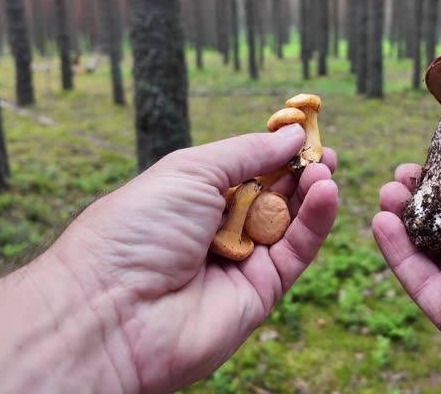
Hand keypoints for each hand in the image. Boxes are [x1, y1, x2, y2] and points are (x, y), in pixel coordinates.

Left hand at [31, 124, 337, 392]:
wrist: (113, 309)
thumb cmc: (138, 229)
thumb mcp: (191, 171)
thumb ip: (247, 152)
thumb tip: (291, 135)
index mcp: (192, 196)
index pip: (245, 168)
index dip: (275, 150)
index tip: (304, 131)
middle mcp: (217, 228)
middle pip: (271, 195)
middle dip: (299, 171)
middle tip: (324, 151)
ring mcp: (239, 260)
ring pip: (288, 223)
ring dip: (310, 193)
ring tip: (325, 168)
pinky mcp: (260, 291)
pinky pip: (295, 252)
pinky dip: (315, 222)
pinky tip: (327, 192)